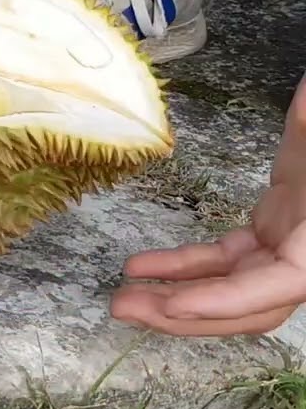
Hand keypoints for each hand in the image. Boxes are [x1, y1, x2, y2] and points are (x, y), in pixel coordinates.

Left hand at [110, 83, 305, 335]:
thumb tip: (304, 95)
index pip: (278, 286)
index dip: (227, 300)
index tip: (177, 305)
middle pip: (246, 306)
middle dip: (183, 313)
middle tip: (123, 307)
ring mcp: (287, 248)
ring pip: (228, 287)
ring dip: (173, 294)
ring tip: (120, 298)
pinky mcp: (268, 234)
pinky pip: (220, 259)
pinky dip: (180, 264)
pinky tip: (138, 266)